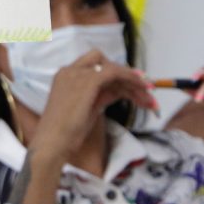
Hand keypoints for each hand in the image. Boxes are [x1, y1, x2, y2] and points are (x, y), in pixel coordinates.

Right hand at [31, 50, 157, 159]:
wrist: (53, 140)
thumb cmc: (66, 131)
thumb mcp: (87, 109)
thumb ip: (101, 96)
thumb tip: (120, 92)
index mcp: (66, 76)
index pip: (94, 67)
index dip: (115, 73)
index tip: (133, 83)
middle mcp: (70, 70)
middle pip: (104, 63)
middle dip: (126, 74)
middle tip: (145, 88)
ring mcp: (78, 74)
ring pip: (112, 68)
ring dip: (133, 80)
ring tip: (150, 95)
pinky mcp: (89, 80)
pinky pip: (115, 73)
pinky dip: (130, 78)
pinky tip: (142, 89)